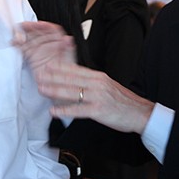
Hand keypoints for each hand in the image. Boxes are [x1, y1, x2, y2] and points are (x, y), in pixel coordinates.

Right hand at [14, 21, 76, 76]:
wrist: (57, 84)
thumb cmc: (65, 71)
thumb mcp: (69, 60)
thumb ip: (68, 48)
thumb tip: (68, 39)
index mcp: (58, 41)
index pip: (51, 29)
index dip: (44, 25)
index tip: (38, 24)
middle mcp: (48, 42)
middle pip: (38, 31)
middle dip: (30, 27)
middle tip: (23, 26)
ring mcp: (39, 48)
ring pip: (30, 37)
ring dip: (22, 34)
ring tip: (17, 33)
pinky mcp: (31, 55)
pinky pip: (24, 47)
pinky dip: (18, 44)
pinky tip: (14, 42)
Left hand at [36, 60, 154, 134]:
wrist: (139, 112)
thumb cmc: (123, 101)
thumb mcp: (108, 85)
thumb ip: (92, 82)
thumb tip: (76, 79)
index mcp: (99, 77)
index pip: (76, 70)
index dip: (60, 68)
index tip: (48, 66)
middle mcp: (97, 84)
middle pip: (71, 79)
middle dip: (53, 77)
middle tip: (39, 76)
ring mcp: (98, 96)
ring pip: (72, 92)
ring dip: (55, 90)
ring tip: (42, 89)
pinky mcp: (98, 110)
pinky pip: (78, 110)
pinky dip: (64, 110)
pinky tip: (54, 111)